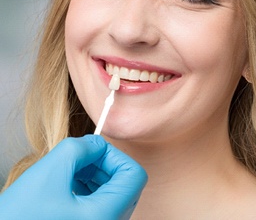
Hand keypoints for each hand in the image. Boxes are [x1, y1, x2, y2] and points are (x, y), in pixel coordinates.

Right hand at [0, 135, 146, 219]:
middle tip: (80, 158)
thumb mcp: (50, 171)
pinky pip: (100, 204)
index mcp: (106, 216)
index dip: (115, 156)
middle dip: (103, 164)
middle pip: (124, 183)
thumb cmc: (20, 217)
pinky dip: (88, 188)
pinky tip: (68, 184)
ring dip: (94, 175)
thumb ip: (80, 147)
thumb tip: (97, 143)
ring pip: (112, 192)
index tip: (95, 150)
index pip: (134, 175)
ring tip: (70, 172)